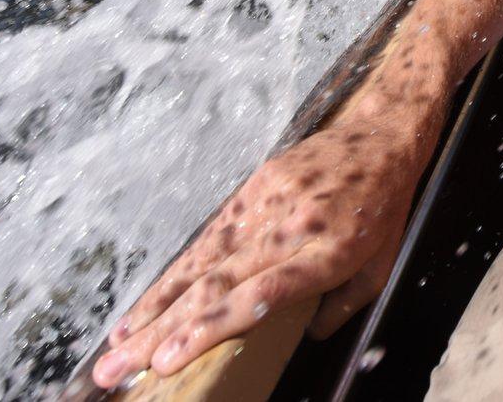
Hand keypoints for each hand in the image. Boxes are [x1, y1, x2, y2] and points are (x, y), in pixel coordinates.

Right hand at [90, 119, 422, 388]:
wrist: (382, 134)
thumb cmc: (385, 208)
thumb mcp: (382, 267)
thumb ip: (342, 306)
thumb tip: (306, 336)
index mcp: (328, 253)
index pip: (259, 297)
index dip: (210, 329)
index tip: (168, 360)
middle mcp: (291, 228)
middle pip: (217, 285)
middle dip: (161, 331)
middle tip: (117, 367)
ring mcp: (269, 202)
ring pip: (203, 261)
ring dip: (155, 305)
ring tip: (119, 341)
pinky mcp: (256, 184)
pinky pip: (211, 233)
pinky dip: (176, 269)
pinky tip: (149, 299)